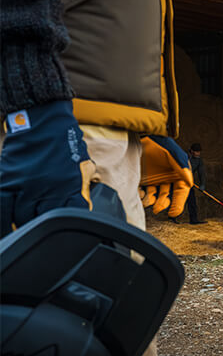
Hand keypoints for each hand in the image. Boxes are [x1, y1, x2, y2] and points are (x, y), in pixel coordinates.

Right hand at [1, 100, 95, 235]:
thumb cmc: (65, 141)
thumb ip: (80, 188)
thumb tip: (82, 208)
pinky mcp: (8, 179)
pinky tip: (7, 231)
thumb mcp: (83, 165)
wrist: (43, 117)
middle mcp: (49, 188)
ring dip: (25, 227)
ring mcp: (26, 185)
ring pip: (22, 219)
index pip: (74, 216)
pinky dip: (3, 220)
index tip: (73, 237)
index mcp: (72, 186)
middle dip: (47, 229)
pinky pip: (2, 207)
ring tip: (27, 233)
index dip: (74, 228)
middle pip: (46, 222)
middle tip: (46, 233)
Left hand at [139, 135, 193, 217]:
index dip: (179, 203)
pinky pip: (143, 192)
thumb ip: (182, 167)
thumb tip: (190, 183)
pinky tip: (141, 195)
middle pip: (168, 197)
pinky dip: (142, 196)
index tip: (174, 212)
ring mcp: (154, 179)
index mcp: (178, 174)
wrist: (141, 136)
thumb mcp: (173, 154)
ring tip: (149, 202)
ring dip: (153, 202)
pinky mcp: (143, 179)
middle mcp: (167, 178)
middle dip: (164, 204)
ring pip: (155, 196)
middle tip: (159, 209)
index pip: (181, 192)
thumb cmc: (160, 143)